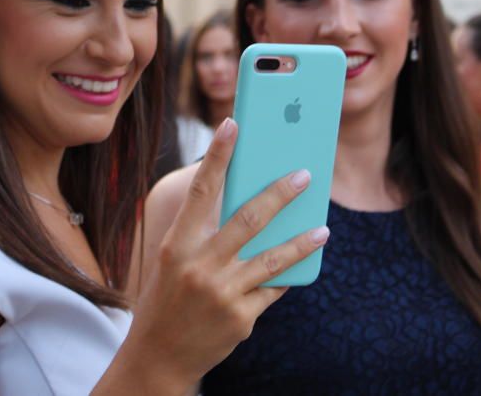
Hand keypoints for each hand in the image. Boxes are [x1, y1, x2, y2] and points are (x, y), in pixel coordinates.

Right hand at [123, 118, 328, 389]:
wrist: (157, 357)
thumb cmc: (168, 298)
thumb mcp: (174, 261)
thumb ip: (205, 234)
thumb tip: (253, 202)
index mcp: (177, 244)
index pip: (201, 190)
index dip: (218, 154)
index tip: (234, 123)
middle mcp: (199, 265)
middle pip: (249, 219)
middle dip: (281, 194)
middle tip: (305, 175)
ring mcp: (222, 293)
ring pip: (273, 258)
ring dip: (302, 241)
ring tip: (323, 229)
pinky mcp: (240, 318)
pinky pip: (273, 290)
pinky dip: (288, 275)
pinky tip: (304, 263)